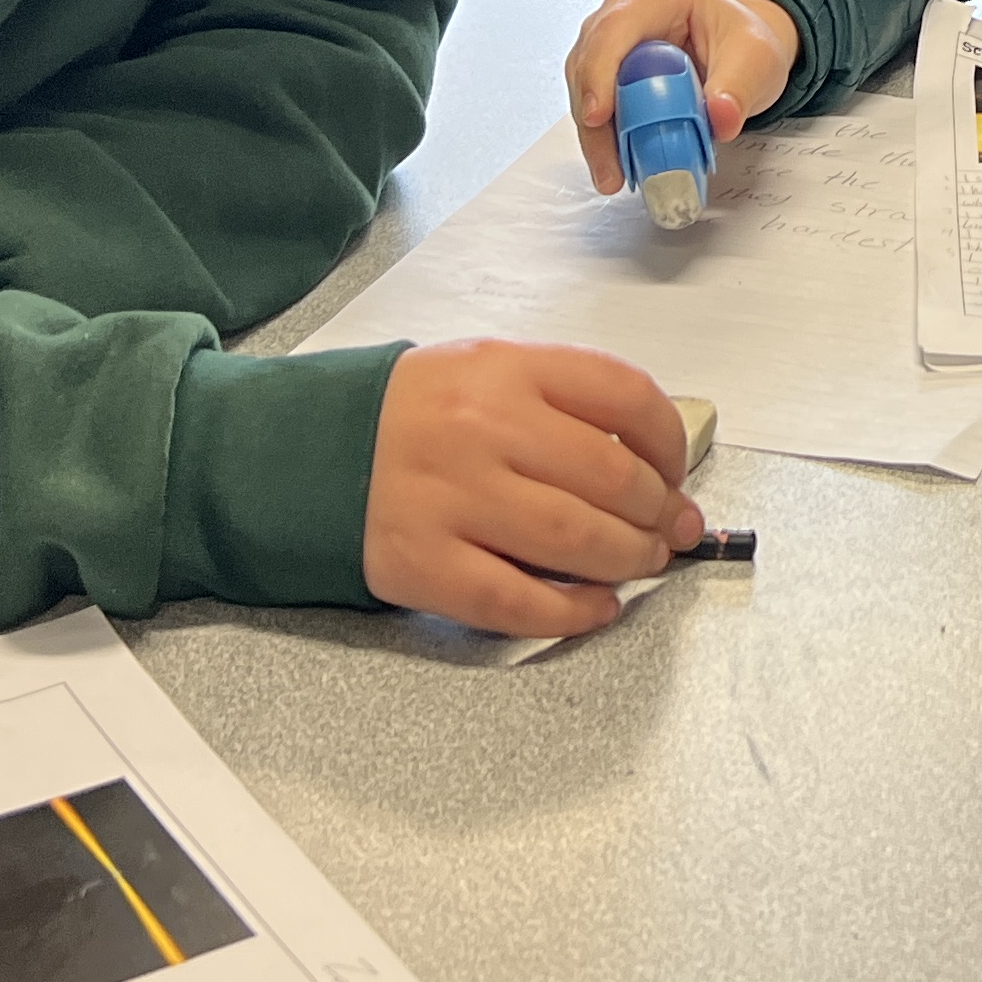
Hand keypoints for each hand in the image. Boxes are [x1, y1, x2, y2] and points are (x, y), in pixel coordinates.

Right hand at [362, 340, 702, 641]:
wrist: (305, 449)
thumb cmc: (412, 414)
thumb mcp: (488, 369)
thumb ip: (564, 400)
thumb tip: (653, 463)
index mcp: (507, 368)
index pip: (626, 396)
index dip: (671, 442)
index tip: (677, 469)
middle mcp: (483, 428)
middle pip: (612, 478)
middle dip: (660, 513)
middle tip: (672, 529)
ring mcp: (452, 498)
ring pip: (578, 542)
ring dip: (631, 560)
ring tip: (643, 562)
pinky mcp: (425, 564)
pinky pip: (520, 601)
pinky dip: (574, 613)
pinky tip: (598, 607)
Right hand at [565, 0, 799, 192]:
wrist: (742, 50)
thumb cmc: (744, 43)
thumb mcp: (756, 60)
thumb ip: (739, 88)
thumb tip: (721, 118)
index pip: (616, 26)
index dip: (600, 70)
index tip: (598, 116)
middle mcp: (626, 6)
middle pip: (590, 58)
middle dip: (594, 117)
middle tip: (609, 166)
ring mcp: (612, 36)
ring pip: (584, 84)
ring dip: (595, 133)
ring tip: (612, 175)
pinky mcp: (608, 66)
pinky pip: (594, 100)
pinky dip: (603, 135)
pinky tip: (615, 164)